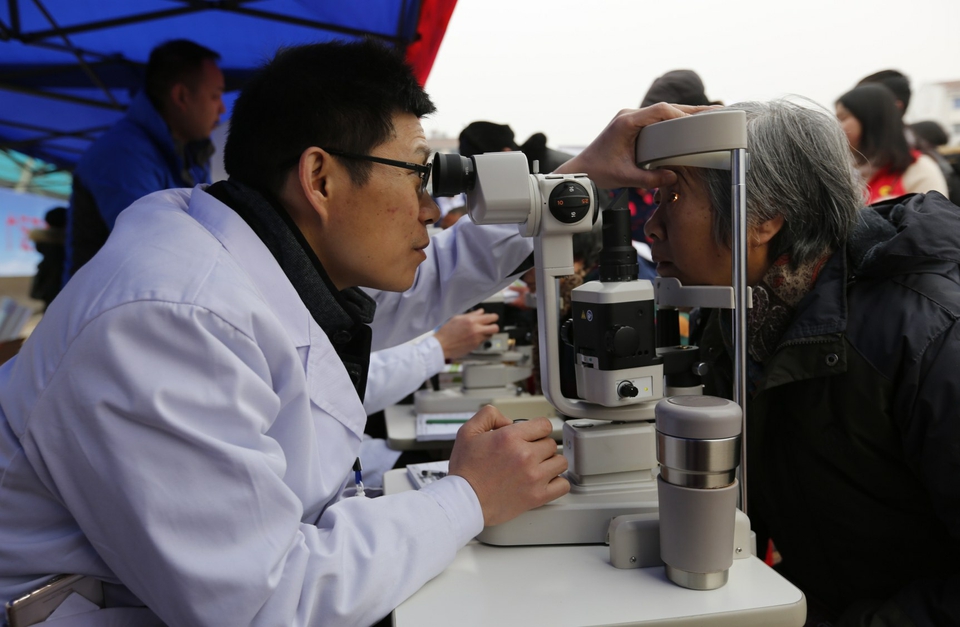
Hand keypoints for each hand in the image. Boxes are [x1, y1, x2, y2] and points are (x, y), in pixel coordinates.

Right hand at [434, 309, 499, 360]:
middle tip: (490, 325)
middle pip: (495, 328)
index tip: (493, 317)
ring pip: (490, 335)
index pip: (491, 317)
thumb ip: (471, 315)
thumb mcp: (457, 318)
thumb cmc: (446, 332)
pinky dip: (480, 339)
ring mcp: (477, 339)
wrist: (442, 345)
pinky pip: (483, 341)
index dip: (493, 317)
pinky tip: (473, 337)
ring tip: (480, 332)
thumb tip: (481, 312)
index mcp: (471, 320)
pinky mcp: (475, 346)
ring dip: (487, 333)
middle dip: (494, 326)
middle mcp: (476, 330)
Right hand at [448, 406, 569, 525]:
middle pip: (551, 443)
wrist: (464, 501)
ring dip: (551, 463)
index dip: (537, 429)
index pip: (544, 425)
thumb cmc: (465, 471)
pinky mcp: (537, 496)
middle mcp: (525, 456)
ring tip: (538, 466)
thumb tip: (508, 419)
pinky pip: (563, 485)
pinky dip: (558, 483)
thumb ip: (489, 415)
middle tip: (528, 454)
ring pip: (560, 462)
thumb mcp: (468, 432)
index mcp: (510, 438)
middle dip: (540, 446)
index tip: (531, 436)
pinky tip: (546, 481)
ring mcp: (533, 477)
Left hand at [553, 103, 717, 188]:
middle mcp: (629, 116)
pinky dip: (673, 121)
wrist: (582, 170)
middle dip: (690, 112)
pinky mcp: (632, 125)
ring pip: (662, 112)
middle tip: (716, 113)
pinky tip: (688, 125)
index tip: (698, 123)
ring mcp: (630, 119)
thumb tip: (673, 176)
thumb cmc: (598, 172)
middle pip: (665, 108)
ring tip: (708, 118)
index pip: (660, 111)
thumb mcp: (625, 178)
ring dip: (683, 115)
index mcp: (627, 122)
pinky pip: (656, 119)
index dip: (681, 114)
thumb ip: (649, 178)